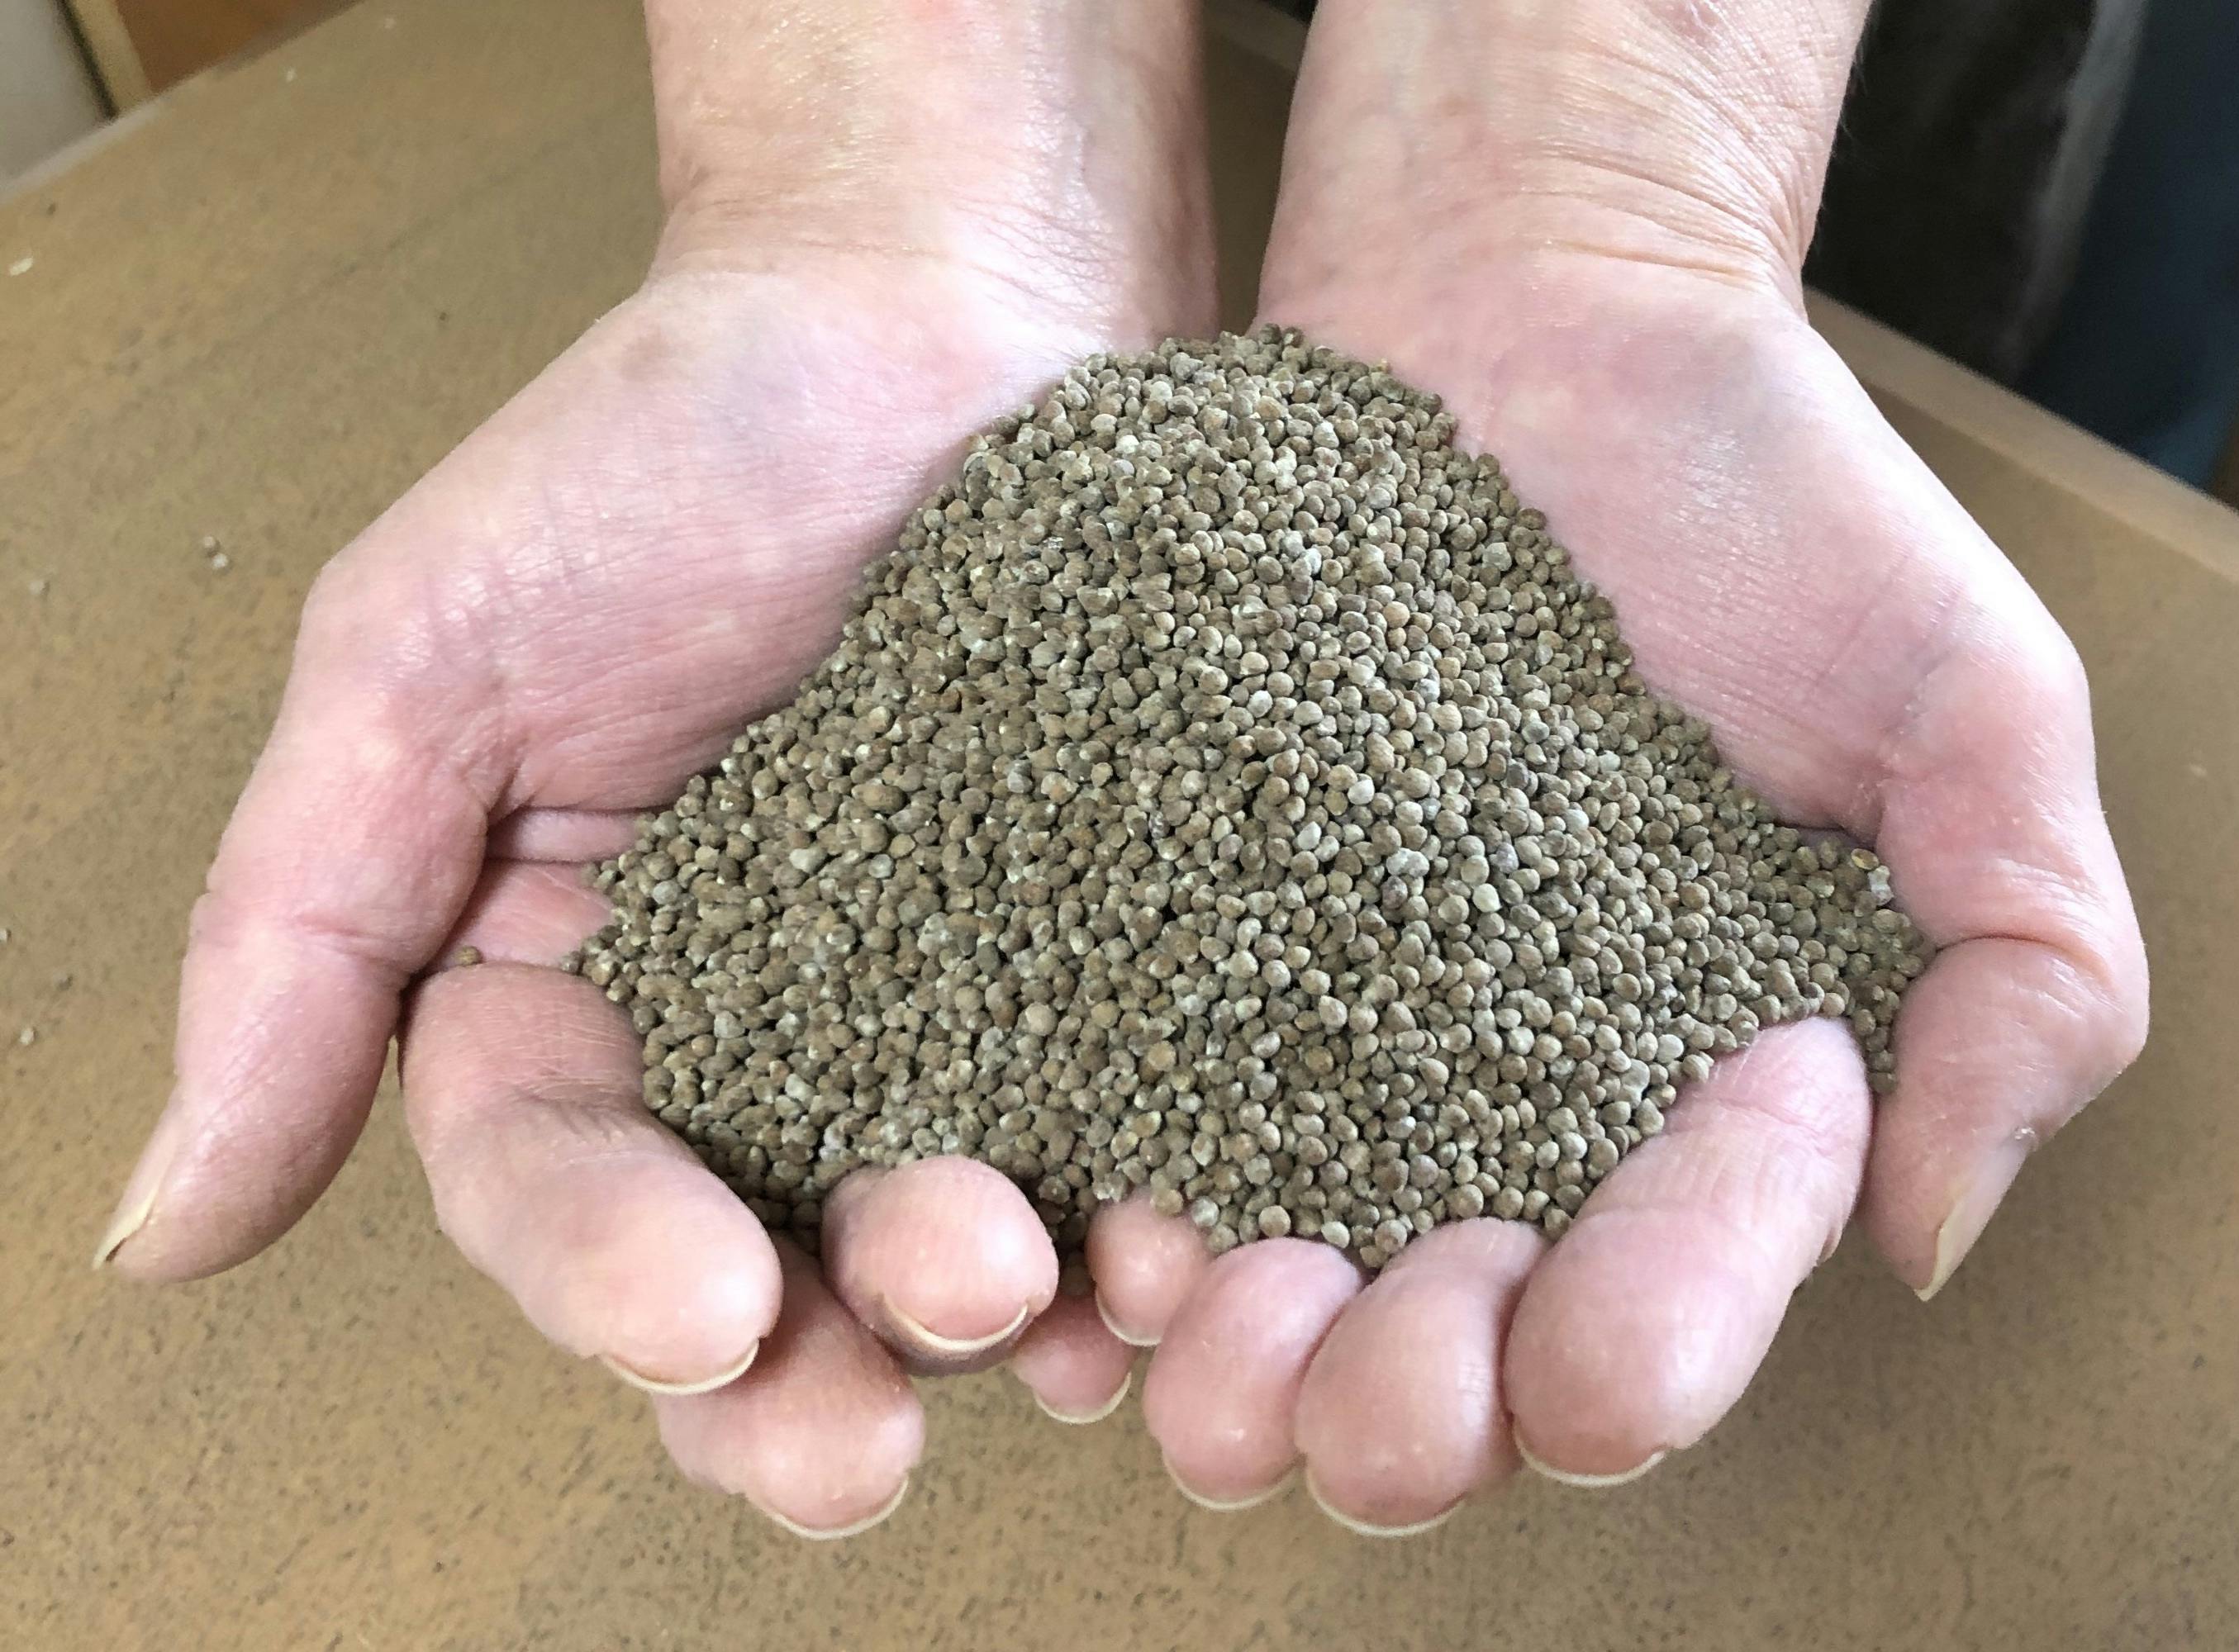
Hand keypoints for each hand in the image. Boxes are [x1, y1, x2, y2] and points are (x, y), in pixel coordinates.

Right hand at [100, 0, 1218, 1536]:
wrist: (936, 302)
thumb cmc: (663, 449)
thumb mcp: (419, 665)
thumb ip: (295, 945)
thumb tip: (157, 1237)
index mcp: (573, 997)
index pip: (561, 1193)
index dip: (613, 1283)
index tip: (699, 1314)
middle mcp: (763, 1042)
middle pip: (765, 1279)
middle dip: (808, 1377)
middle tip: (872, 1425)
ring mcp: (957, 1019)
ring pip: (958, 1242)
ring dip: (996, 1326)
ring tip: (1049, 1319)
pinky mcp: (1121, 969)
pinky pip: (1135, 1130)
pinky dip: (1154, 1214)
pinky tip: (1187, 1254)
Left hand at [1092, 0, 2147, 1530]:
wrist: (1537, 313)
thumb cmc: (1781, 500)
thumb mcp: (1980, 716)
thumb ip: (2030, 977)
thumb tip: (1920, 1237)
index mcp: (1701, 1108)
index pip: (1684, 1291)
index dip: (1664, 1326)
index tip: (1653, 1264)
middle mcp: (1504, 1111)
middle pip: (1453, 1349)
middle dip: (1417, 1413)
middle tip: (1382, 1393)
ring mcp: (1327, 1036)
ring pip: (1270, 1280)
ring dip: (1238, 1361)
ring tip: (1212, 1329)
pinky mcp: (1182, 941)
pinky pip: (1130, 1103)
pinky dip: (1109, 1194)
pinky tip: (1099, 1217)